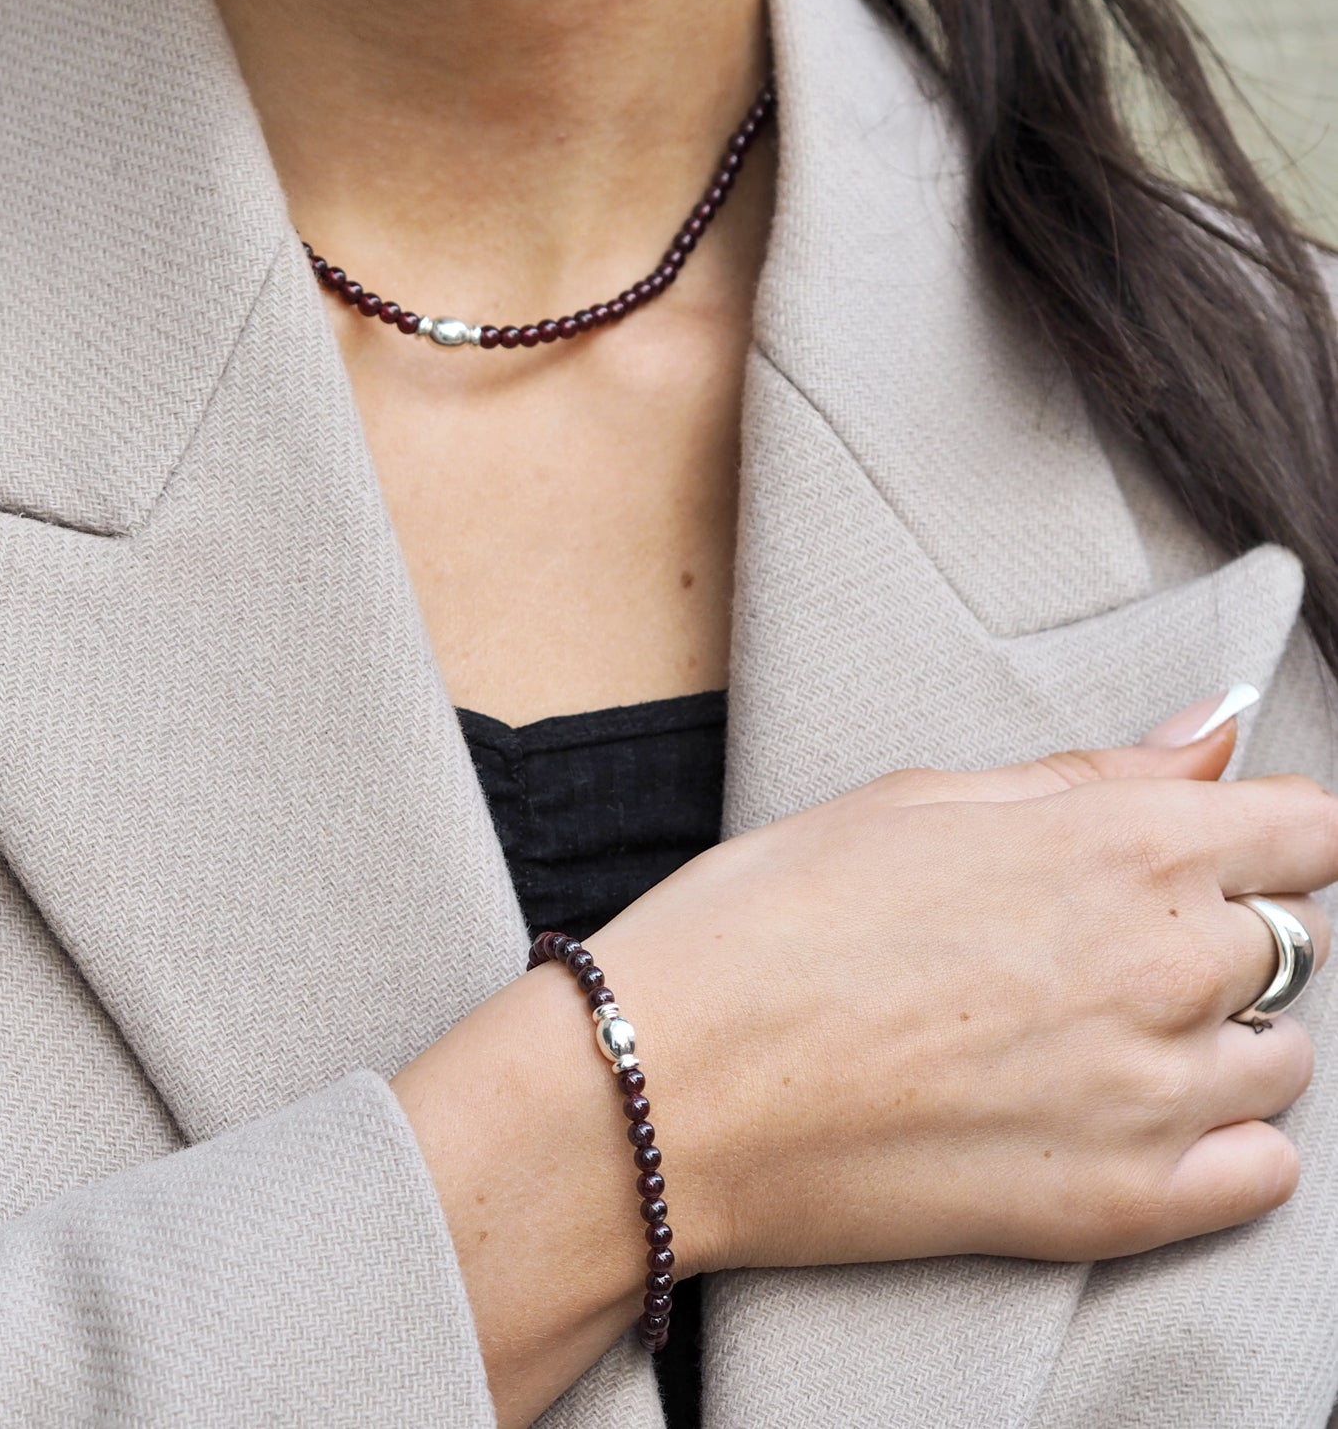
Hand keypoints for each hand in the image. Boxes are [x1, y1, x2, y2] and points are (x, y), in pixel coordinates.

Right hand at [394, 692, 1334, 1426]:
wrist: (670, 1079)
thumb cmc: (767, 918)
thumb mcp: (915, 801)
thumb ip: (1085, 775)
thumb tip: (1208, 737)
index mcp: (1120, 844)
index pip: (1310, 829)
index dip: (1262, 832)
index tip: (1208, 847)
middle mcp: (1167, 966)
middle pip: (1296, 937)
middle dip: (1221, 926)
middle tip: (1098, 940)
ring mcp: (1153, 1097)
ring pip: (1282, 1057)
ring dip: (1218, 1037)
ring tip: (1092, 1034)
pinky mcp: (1120, 1207)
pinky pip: (1259, 1173)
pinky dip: (1216, 1144)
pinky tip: (1117, 1115)